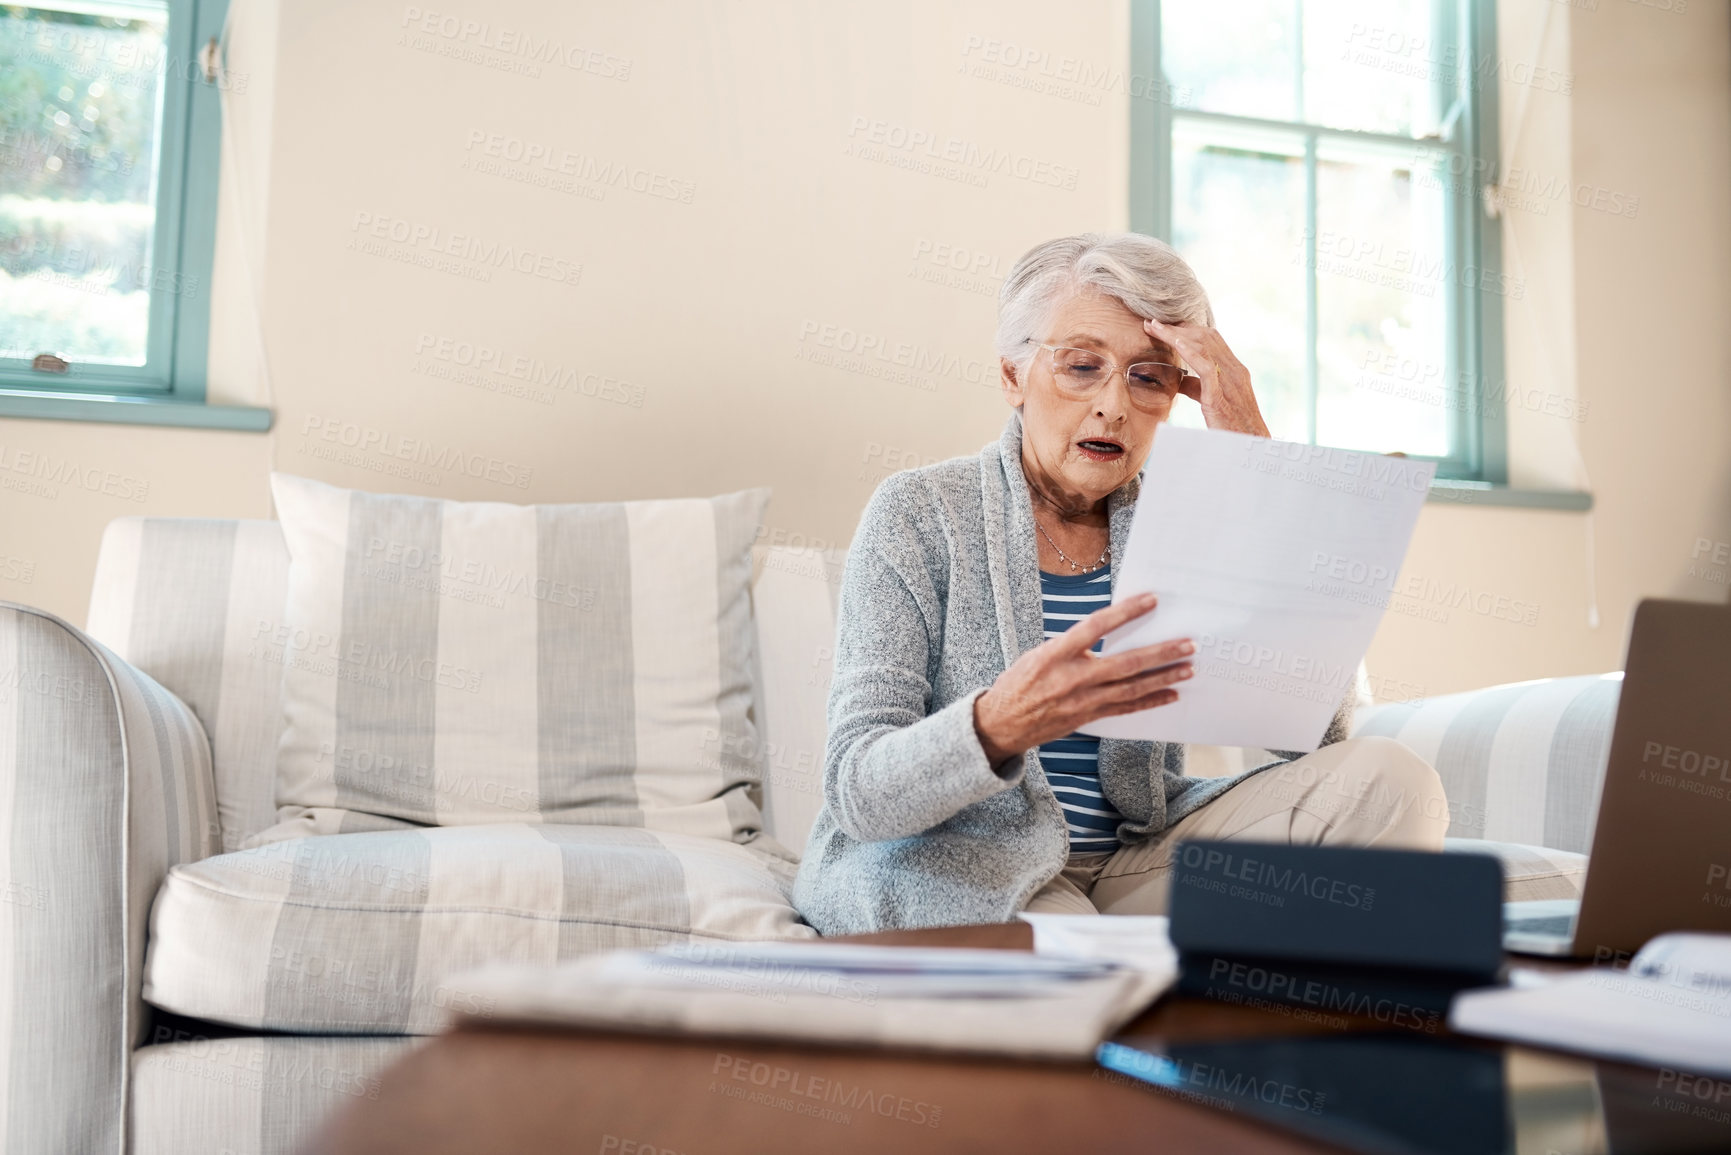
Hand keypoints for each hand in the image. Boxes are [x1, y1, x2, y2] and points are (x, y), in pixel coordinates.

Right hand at [973, 592, 1193, 765]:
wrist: (1001, 724)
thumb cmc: (1018, 684)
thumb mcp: (1037, 654)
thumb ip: (1072, 645)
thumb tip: (1106, 632)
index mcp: (1055, 655)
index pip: (1096, 627)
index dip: (1125, 613)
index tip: (1150, 600)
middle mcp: (1072, 678)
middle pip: (1126, 663)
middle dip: (1160, 653)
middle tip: (1188, 644)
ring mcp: (1083, 701)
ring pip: (1132, 688)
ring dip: (1163, 678)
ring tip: (1188, 668)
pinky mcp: (1088, 717)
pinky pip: (1126, 708)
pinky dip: (1150, 701)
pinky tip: (1170, 695)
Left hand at [1144, 318, 1269, 437]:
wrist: (1251, 446)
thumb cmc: (1232, 427)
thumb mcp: (1212, 401)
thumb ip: (1197, 388)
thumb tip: (1179, 379)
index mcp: (1234, 370)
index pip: (1211, 340)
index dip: (1186, 330)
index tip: (1164, 327)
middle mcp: (1234, 370)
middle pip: (1205, 337)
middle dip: (1177, 328)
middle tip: (1153, 324)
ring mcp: (1230, 380)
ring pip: (1203, 346)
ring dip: (1175, 334)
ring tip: (1155, 328)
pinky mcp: (1220, 395)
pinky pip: (1205, 366)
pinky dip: (1188, 350)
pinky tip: (1173, 342)